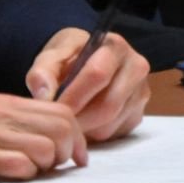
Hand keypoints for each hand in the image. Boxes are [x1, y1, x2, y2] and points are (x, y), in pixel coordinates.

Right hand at [0, 94, 84, 179]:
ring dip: (46, 165)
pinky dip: (25, 173)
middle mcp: (0, 114)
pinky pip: (17, 164)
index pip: (62, 112)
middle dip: (68, 152)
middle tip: (58, 166)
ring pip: (44, 148)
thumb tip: (56, 134)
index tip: (79, 155)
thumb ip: (18, 119)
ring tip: (34, 171)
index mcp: (7, 103)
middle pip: (60, 130)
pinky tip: (16, 175)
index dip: (78, 136)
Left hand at [26, 28, 147, 143]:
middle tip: (57, 123)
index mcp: (115, 47)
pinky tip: (84, 122)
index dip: (72, 96)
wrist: (87, 63)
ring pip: (110, 124)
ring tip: (69, 120)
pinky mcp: (139, 113)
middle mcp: (136, 68)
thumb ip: (42, 72)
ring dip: (85, 129)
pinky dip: (94, 135)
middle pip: (108, 105)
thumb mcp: (51, 56)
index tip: (52, 109)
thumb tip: (45, 96)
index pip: (98, 74)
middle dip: (78, 120)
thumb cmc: (69, 59)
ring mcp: (141, 92)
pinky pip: (114, 133)